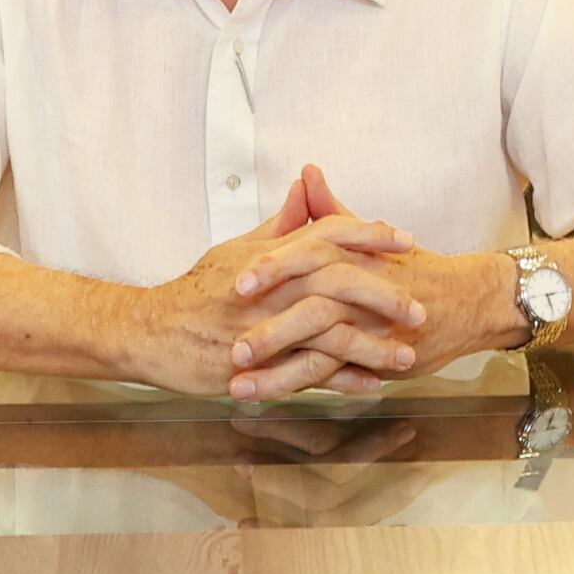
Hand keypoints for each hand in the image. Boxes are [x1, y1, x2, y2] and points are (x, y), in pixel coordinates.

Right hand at [92, 181, 416, 395]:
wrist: (151, 331)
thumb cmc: (196, 291)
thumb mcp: (238, 249)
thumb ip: (279, 224)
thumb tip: (306, 188)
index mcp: (272, 254)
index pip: (330, 233)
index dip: (370, 234)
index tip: (406, 240)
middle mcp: (273, 285)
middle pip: (341, 280)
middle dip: (386, 293)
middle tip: (421, 307)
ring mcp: (267, 325)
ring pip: (331, 330)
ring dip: (373, 344)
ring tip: (406, 356)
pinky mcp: (258, 362)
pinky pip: (310, 372)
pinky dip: (343, 379)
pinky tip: (371, 385)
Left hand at [215, 165, 517, 398]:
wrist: (466, 301)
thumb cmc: (411, 269)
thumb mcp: (369, 238)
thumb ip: (331, 212)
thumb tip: (306, 175)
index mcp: (350, 253)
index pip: (305, 253)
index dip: (269, 268)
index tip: (232, 283)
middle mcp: (358, 285)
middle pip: (308, 299)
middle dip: (266, 322)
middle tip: (228, 341)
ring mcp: (368, 321)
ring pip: (318, 341)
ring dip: (275, 364)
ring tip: (236, 380)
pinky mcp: (378, 353)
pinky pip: (335, 371)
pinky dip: (301, 384)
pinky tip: (270, 397)